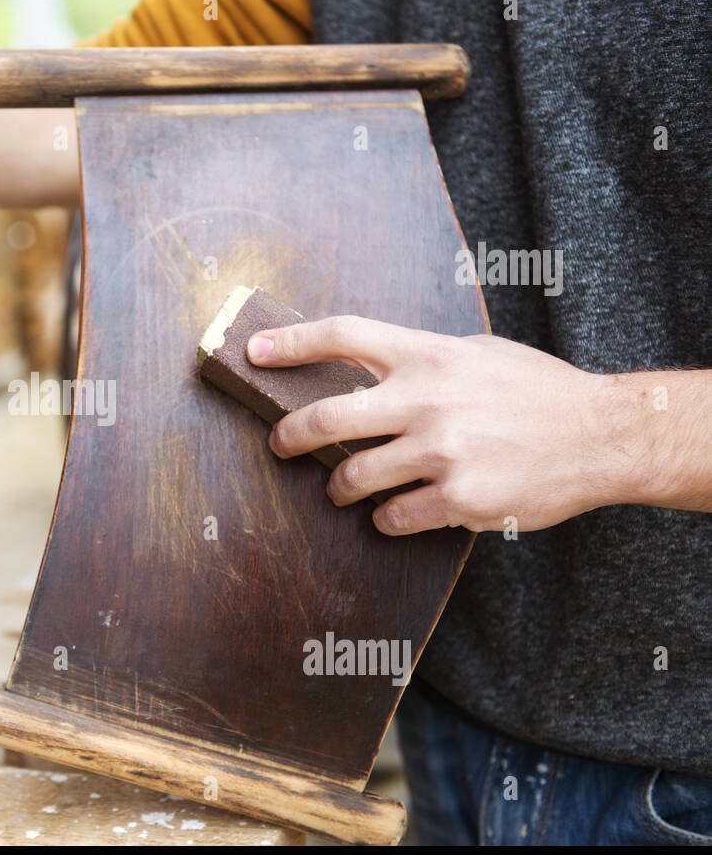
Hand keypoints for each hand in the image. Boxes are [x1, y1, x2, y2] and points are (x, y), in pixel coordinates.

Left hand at [246, 316, 629, 534]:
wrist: (602, 435)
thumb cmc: (535, 391)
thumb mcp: (475, 354)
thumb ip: (420, 361)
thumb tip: (362, 370)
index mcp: (429, 354)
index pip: (344, 335)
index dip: (289, 342)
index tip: (252, 352)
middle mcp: (428, 399)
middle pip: (327, 416)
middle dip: (290, 435)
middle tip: (280, 445)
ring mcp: (442, 451)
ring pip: (354, 477)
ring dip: (340, 488)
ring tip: (345, 490)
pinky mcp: (459, 498)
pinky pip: (394, 516)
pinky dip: (387, 519)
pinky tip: (398, 513)